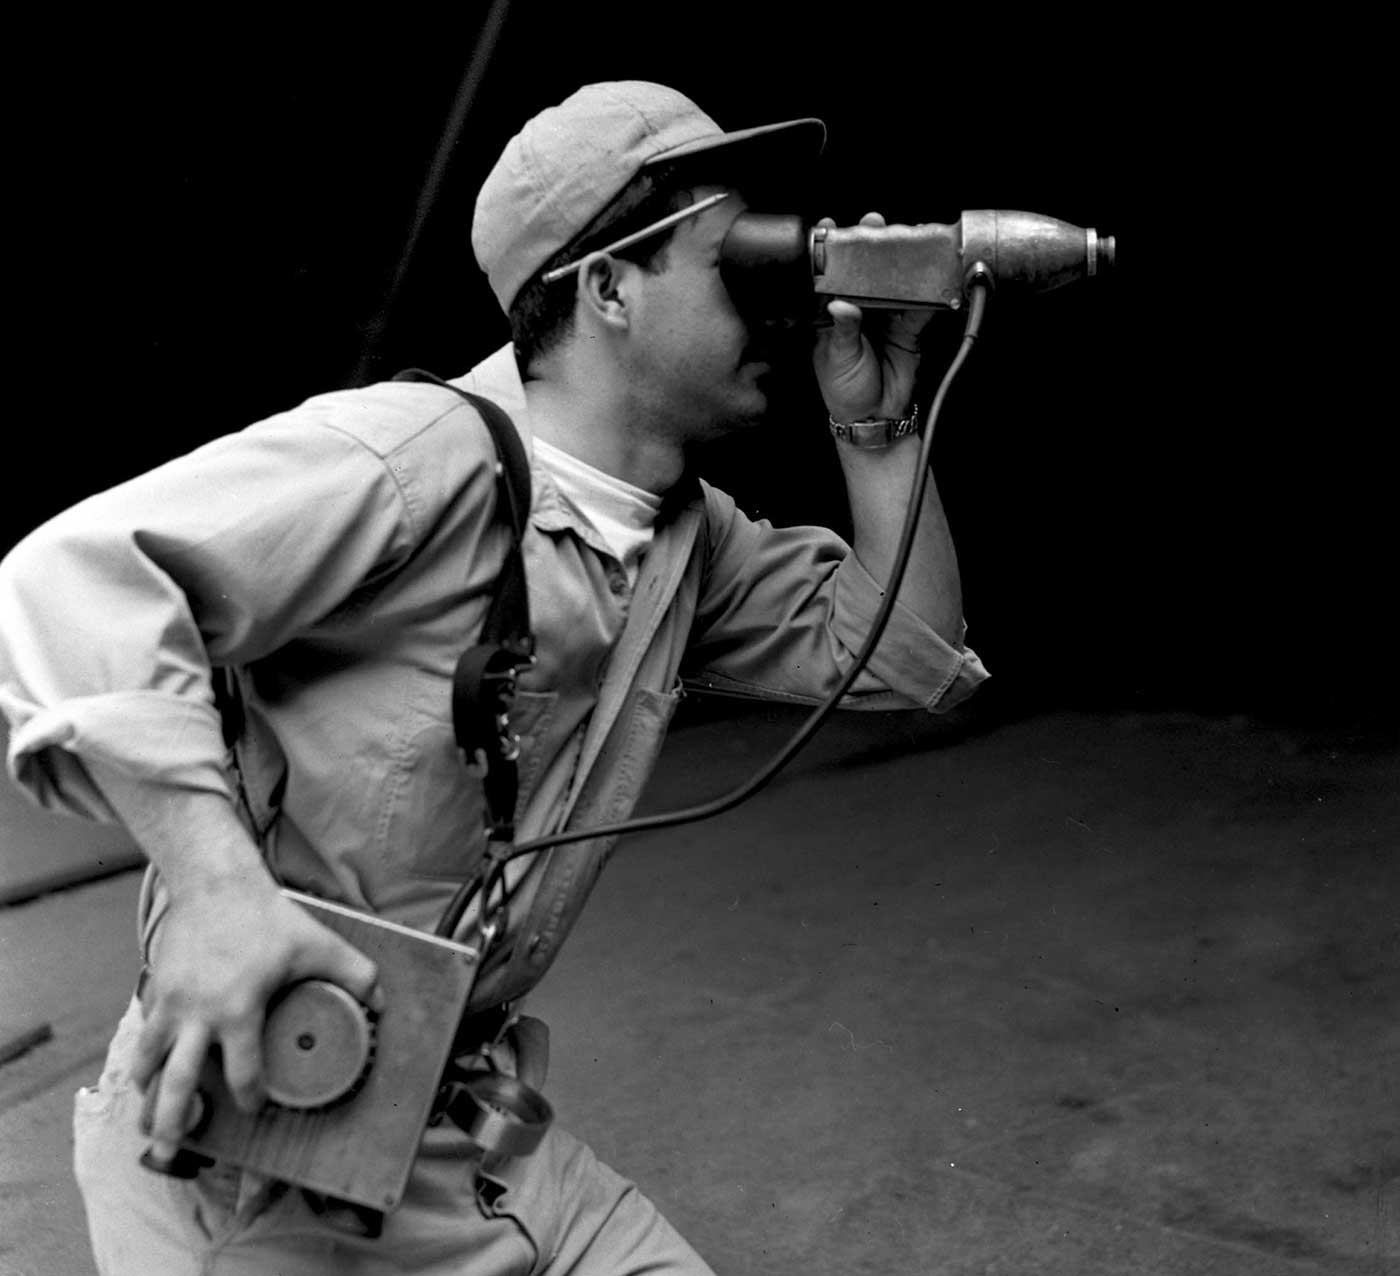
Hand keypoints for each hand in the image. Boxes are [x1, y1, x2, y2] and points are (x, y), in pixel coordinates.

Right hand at [131, 875, 379, 1160]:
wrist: (215, 881)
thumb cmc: (267, 915)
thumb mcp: (318, 943)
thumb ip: (354, 973)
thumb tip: (382, 1001)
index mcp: (238, 1010)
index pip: (243, 1073)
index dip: (251, 1097)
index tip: (256, 1108)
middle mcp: (196, 1014)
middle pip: (176, 1082)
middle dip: (171, 1122)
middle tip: (169, 1153)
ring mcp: (169, 1002)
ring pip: (147, 1060)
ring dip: (147, 1092)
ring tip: (147, 1119)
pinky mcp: (154, 986)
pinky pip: (144, 1029)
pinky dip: (144, 1053)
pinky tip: (149, 1066)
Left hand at [812, 211, 933, 423]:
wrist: (877, 419)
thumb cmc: (846, 393)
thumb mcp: (837, 360)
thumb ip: (842, 331)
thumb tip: (841, 306)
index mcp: (830, 317)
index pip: (828, 280)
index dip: (829, 255)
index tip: (830, 229)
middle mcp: (858, 312)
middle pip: (863, 273)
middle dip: (869, 247)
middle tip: (872, 225)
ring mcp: (884, 318)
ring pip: (892, 283)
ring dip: (898, 263)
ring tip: (903, 240)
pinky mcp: (907, 328)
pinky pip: (919, 306)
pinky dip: (926, 293)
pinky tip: (930, 276)